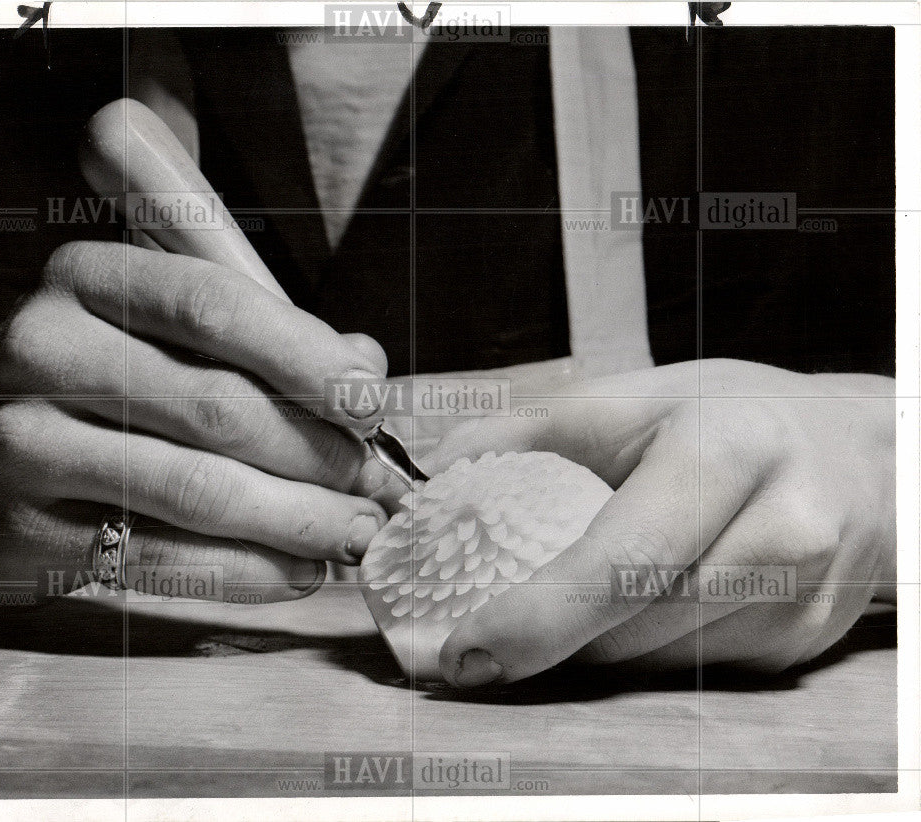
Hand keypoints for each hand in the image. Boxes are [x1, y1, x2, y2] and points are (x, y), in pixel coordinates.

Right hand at [0, 241, 395, 604]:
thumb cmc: (96, 383)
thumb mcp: (163, 329)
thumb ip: (262, 334)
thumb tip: (361, 369)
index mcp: (88, 279)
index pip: (216, 306)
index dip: (308, 357)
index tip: (370, 403)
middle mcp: (45, 350)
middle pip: (218, 407)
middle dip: (318, 455)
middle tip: (371, 483)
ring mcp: (24, 444)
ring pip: (197, 491)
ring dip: (297, 520)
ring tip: (351, 532)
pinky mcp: (20, 532)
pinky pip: (157, 561)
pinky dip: (245, 572)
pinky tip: (295, 570)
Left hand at [422, 359, 894, 685]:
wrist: (861, 451)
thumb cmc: (731, 416)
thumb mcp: (631, 399)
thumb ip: (524, 433)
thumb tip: (436, 482)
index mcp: (725, 452)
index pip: (622, 560)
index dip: (535, 619)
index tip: (464, 652)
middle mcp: (783, 529)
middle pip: (634, 627)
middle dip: (550, 638)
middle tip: (489, 628)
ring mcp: (805, 597)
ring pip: (659, 661)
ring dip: (596, 646)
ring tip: (569, 601)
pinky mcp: (808, 641)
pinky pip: (694, 671)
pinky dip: (645, 649)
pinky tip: (641, 605)